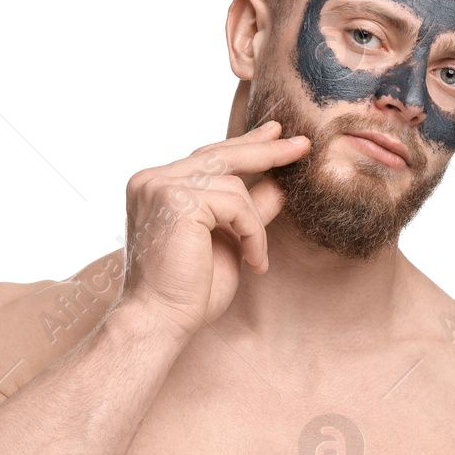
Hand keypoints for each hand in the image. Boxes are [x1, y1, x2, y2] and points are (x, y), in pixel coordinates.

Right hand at [114, 120, 310, 339]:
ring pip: (234, 186)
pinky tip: (252, 262)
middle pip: (221, 155)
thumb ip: (248, 210)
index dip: (246, 144)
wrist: (161, 320)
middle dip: (266, 151)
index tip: (276, 133)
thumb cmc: (189, 290)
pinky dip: (253, 233)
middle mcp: (152, 179)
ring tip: (255, 259)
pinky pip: (237, 204)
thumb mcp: (229, 240)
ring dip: (255, 225)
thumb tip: (279, 185)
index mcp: (157, 186)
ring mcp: (160, 186)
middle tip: (302, 144)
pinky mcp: (176, 200)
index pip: (208, 156)